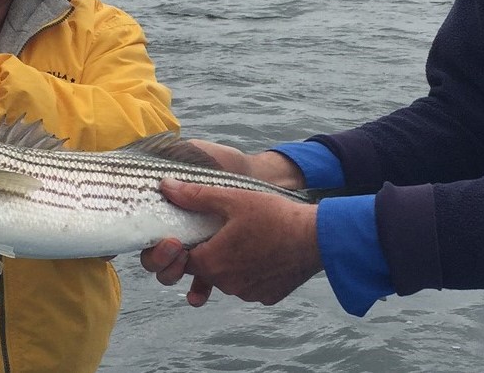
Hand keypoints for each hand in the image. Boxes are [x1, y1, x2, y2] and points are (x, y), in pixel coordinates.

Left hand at [140, 179, 321, 307]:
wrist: (316, 238)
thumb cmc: (274, 215)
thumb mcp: (233, 198)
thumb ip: (196, 196)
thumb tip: (166, 187)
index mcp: (211, 262)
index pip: (181, 260)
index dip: (182, 245)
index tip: (193, 231)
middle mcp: (226, 285)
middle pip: (204, 270)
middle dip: (208, 252)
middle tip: (224, 231)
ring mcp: (247, 293)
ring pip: (227, 278)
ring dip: (230, 263)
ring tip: (246, 238)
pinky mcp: (266, 296)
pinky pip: (249, 285)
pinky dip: (251, 271)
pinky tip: (263, 252)